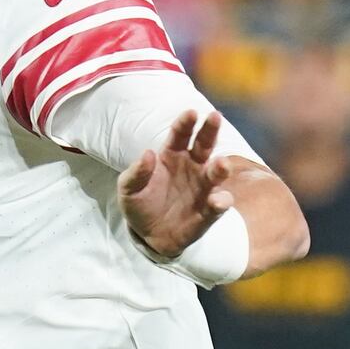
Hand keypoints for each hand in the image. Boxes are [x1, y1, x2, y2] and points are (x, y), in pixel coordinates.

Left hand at [118, 109, 233, 257]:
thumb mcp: (128, 189)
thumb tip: (148, 153)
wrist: (148, 236)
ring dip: (221, 167)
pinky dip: (221, 202)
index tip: (191, 112)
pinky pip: (219, 204)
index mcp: (171, 155)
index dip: (185, 123)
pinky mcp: (209, 210)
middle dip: (210, 131)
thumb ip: (135, 172)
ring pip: (217, 172)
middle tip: (215, 117)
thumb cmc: (140, 203)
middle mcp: (192, 166)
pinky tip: (216, 201)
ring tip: (221, 164)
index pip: (180, 135)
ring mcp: (203, 188)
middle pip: (204, 145)